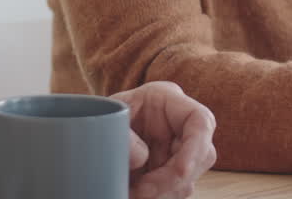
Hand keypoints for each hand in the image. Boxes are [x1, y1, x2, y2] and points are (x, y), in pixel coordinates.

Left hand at [111, 81, 216, 198]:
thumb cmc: (103, 113)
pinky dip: (157, 197)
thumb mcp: (107, 114)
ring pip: (187, 180)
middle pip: (201, 156)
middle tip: (143, 191)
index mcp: (170, 101)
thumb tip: (141, 158)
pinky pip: (172, 191)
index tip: (181, 171)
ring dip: (163, 193)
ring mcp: (176, 152)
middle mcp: (180, 128)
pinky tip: (134, 195)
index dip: (196, 147)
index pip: (200, 121)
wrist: (90, 130)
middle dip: (174, 179)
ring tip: (131, 194)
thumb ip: (122, 132)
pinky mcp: (167, 173)